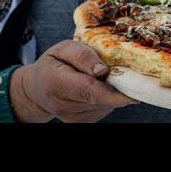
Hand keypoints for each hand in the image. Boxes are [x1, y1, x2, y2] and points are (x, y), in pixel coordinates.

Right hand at [9, 40, 138, 122]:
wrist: (38, 89)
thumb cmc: (54, 63)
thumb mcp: (64, 49)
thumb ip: (82, 56)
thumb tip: (103, 70)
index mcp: (56, 82)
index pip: (88, 90)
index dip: (112, 93)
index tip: (132, 93)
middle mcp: (63, 105)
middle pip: (100, 97)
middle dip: (116, 86)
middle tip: (124, 72)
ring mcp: (72, 117)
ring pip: (105, 104)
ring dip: (111, 91)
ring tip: (102, 78)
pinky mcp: (81, 122)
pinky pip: (104, 108)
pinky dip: (106, 97)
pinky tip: (98, 88)